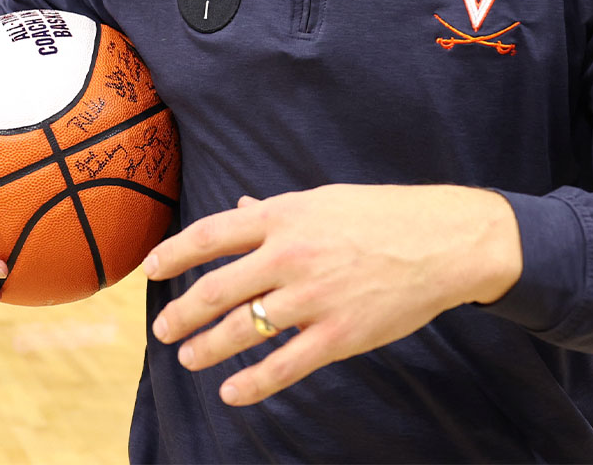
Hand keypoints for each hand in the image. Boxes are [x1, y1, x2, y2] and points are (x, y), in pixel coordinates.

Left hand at [145, 183, 521, 405]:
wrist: (441, 240)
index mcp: (284, 217)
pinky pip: (283, 366)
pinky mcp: (338, 335)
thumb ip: (275, 210)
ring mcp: (312, 297)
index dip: (174, 253)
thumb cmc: (379, 214)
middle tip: (163, 328)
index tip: (151, 268)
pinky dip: (251, 384)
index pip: (211, 235)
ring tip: (188, 357)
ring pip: (241, 330)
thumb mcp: (322, 201)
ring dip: (207, 347)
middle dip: (182, 312)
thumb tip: (239, 207)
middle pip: (216, 288)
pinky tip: (230, 391)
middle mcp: (289, 255)